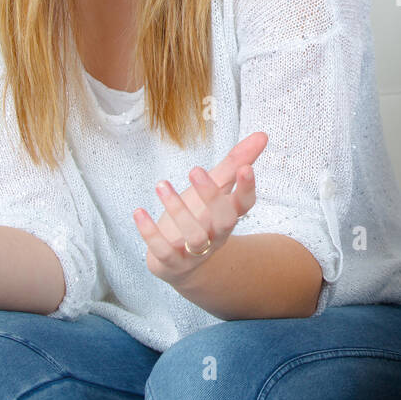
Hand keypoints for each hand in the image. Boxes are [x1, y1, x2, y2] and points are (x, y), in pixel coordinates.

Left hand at [132, 130, 263, 284]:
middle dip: (212, 196)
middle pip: (224, 221)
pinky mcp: (172, 262)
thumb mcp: (216, 188)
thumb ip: (235, 163)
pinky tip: (138, 212)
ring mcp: (195, 252)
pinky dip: (150, 233)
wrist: (184, 264)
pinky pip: (163, 251)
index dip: (247, 188)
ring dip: (177, 210)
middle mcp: (216, 235)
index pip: (245, 204)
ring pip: (194, 236)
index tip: (246, 168)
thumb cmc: (201, 217)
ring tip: (161, 185)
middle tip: (195, 170)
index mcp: (228, 215)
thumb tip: (262, 135)